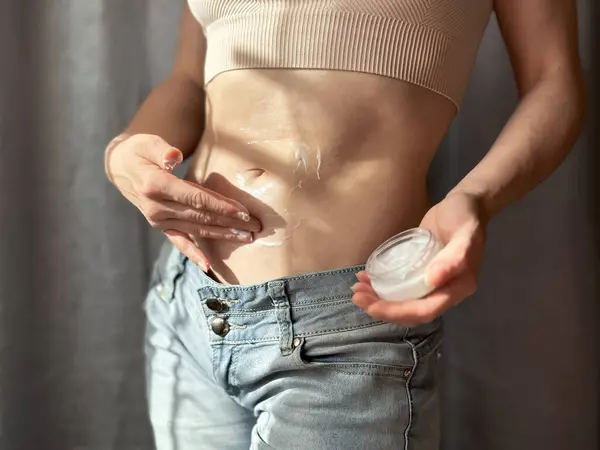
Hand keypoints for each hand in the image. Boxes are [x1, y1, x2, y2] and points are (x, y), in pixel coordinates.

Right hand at [105, 133, 260, 269]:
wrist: (121, 168)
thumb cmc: (140, 151)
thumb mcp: (148, 143)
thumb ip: (163, 150)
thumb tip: (174, 156)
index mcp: (155, 184)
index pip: (195, 198)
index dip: (220, 206)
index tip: (243, 212)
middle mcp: (156, 207)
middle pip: (201, 215)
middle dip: (230, 222)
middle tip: (255, 226)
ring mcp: (158, 220)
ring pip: (196, 228)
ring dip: (222, 234)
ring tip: (246, 237)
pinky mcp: (161, 226)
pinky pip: (179, 242)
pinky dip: (194, 254)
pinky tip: (208, 266)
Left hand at [352, 192, 486, 326]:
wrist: (464, 203)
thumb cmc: (466, 216)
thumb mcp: (466, 233)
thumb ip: (455, 257)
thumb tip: (432, 281)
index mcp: (458, 288)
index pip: (425, 311)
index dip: (398, 313)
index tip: (372, 307)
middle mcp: (445, 290)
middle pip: (411, 311)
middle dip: (383, 308)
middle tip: (357, 296)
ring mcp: (432, 282)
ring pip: (403, 301)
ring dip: (379, 299)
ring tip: (357, 287)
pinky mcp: (420, 271)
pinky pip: (401, 285)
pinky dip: (382, 285)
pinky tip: (365, 277)